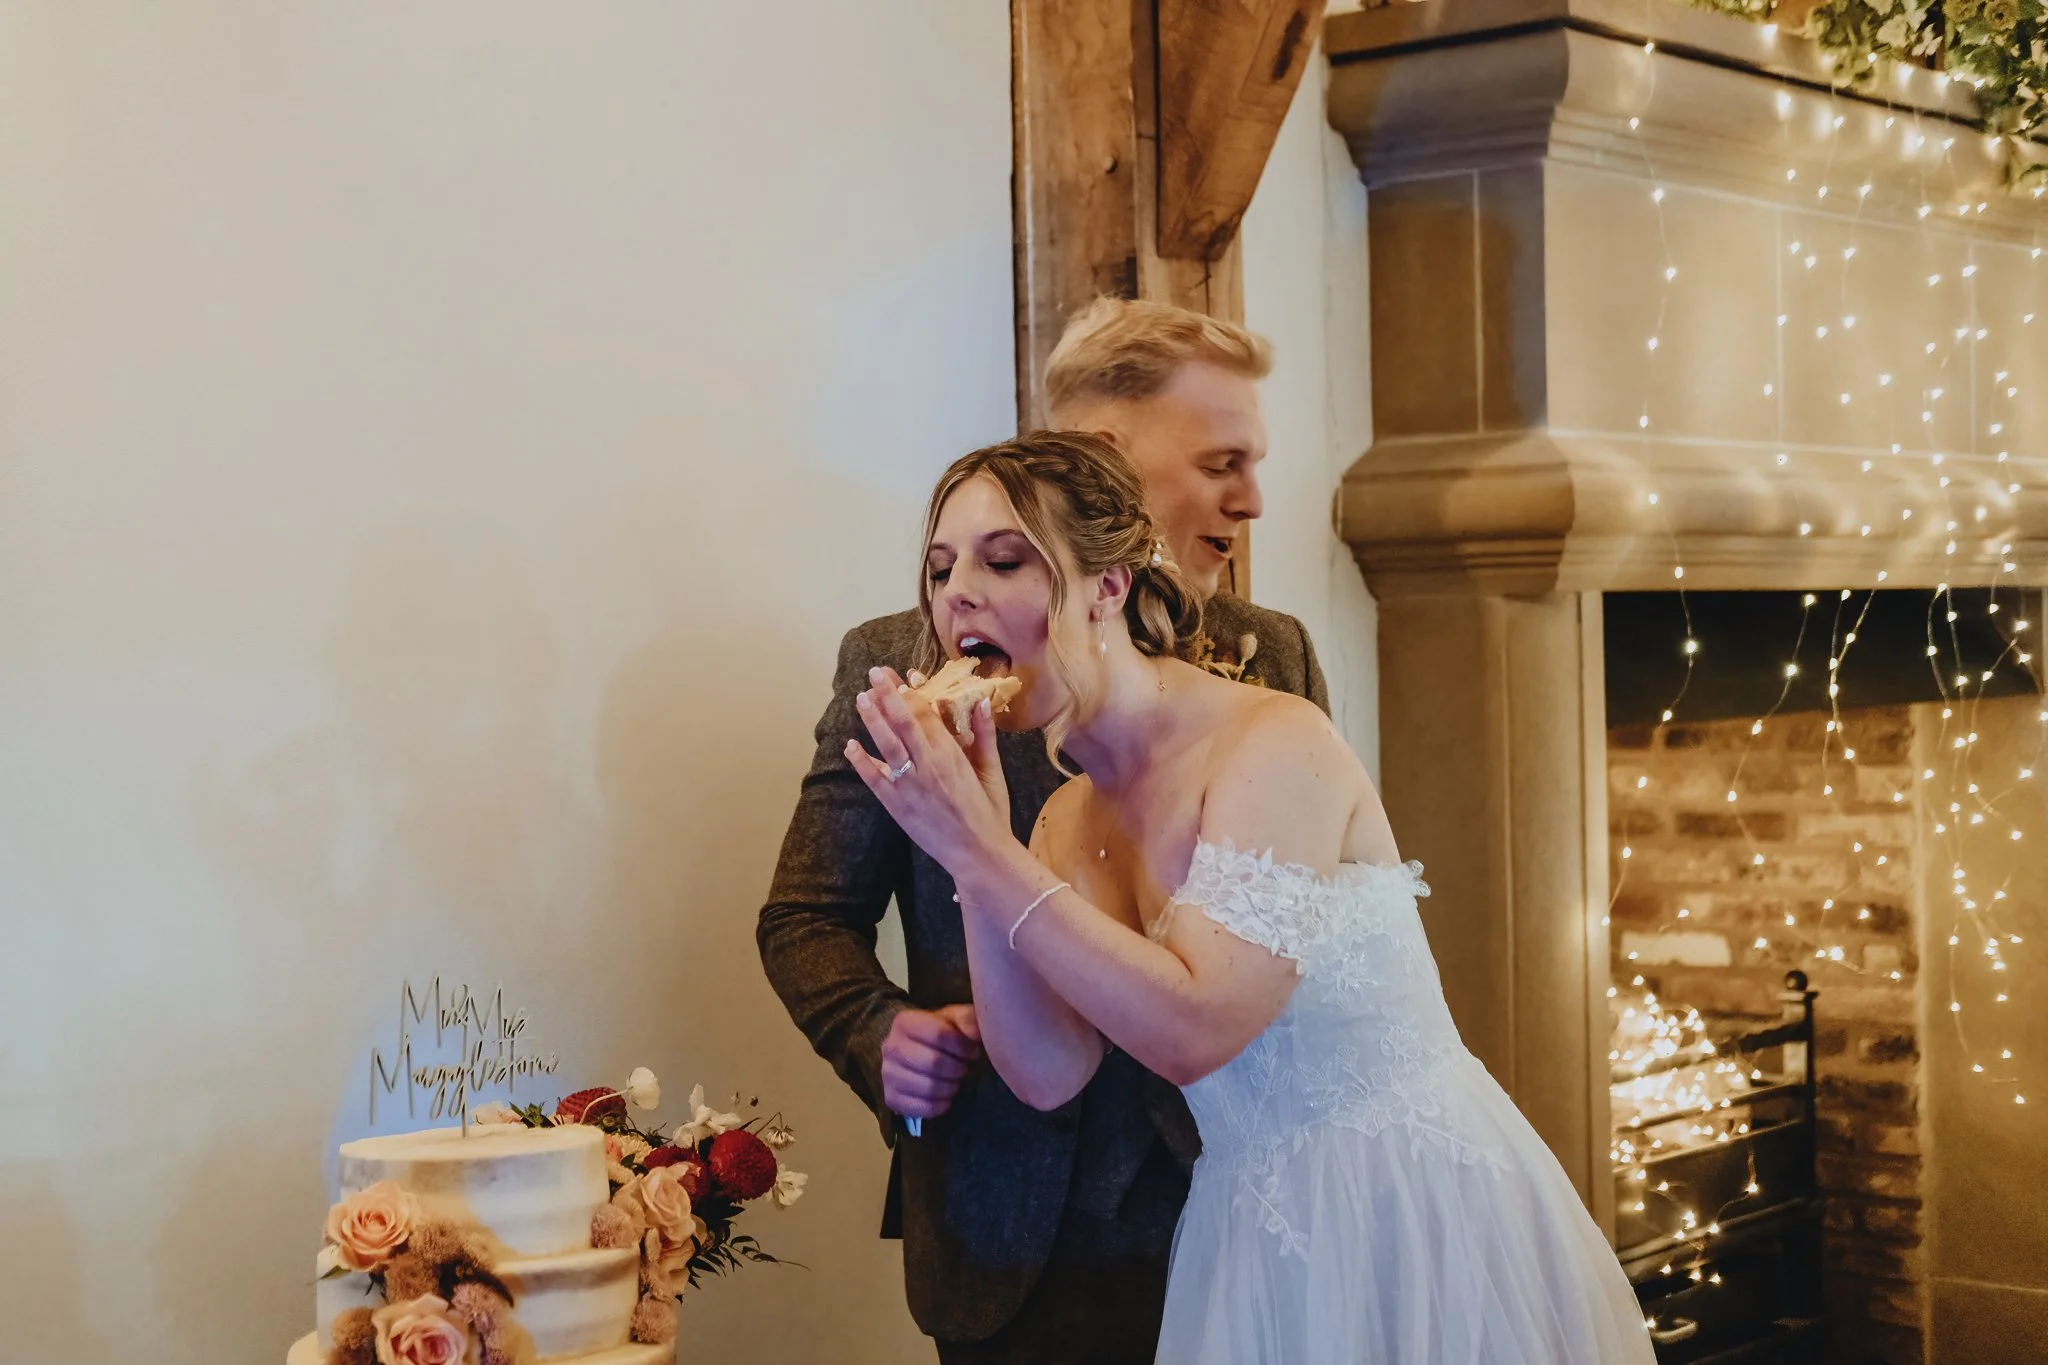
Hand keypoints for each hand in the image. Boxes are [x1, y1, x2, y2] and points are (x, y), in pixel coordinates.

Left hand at [845, 666, 1012, 871]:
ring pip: (885, 745)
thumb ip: (985, 736)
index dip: (910, 693)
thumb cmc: (989, 812)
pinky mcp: (897, 806)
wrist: (978, 854)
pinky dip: (861, 761)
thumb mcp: (992, 771)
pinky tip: (850, 745)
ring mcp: (909, 786)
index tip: (899, 676)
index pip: (925, 714)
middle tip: (874, 673)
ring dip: (872, 719)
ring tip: (861, 697)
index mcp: (951, 754)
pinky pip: (874, 779)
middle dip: (887, 695)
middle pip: (902, 722)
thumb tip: (982, 702)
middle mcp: (927, 765)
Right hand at [880, 1004, 981, 1119]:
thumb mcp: (953, 1019)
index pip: (938, 1033)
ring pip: (928, 1088)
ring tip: (954, 1081)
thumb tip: (975, 1034)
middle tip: (963, 1068)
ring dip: (950, 1087)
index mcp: (904, 1022)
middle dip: (957, 1068)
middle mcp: (890, 1047)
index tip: (971, 1051)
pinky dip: (940, 1106)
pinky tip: (945, 1098)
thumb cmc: (937, 1034)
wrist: (911, 1053)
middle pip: (934, 1062)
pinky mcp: (890, 1098)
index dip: (962, 1045)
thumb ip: (967, 1019)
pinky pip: (922, 1108)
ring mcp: (887, 1074)